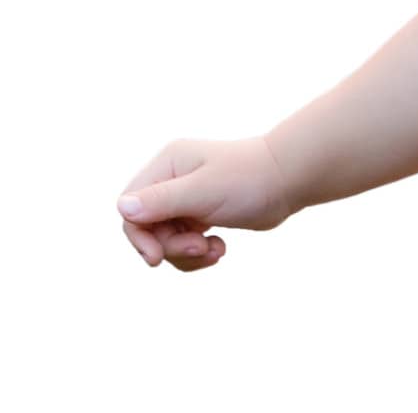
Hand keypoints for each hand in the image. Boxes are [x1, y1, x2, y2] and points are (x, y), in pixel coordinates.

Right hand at [115, 135, 293, 271]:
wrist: (289, 180)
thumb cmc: (249, 179)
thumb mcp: (203, 192)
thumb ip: (163, 201)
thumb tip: (122, 207)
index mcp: (168, 164)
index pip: (131, 207)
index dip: (139, 236)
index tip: (157, 258)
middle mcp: (173, 178)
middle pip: (148, 228)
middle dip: (171, 247)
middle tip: (199, 248)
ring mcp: (187, 197)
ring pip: (166, 240)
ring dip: (186, 254)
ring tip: (215, 251)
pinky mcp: (201, 213)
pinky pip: (184, 243)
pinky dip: (198, 253)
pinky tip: (221, 249)